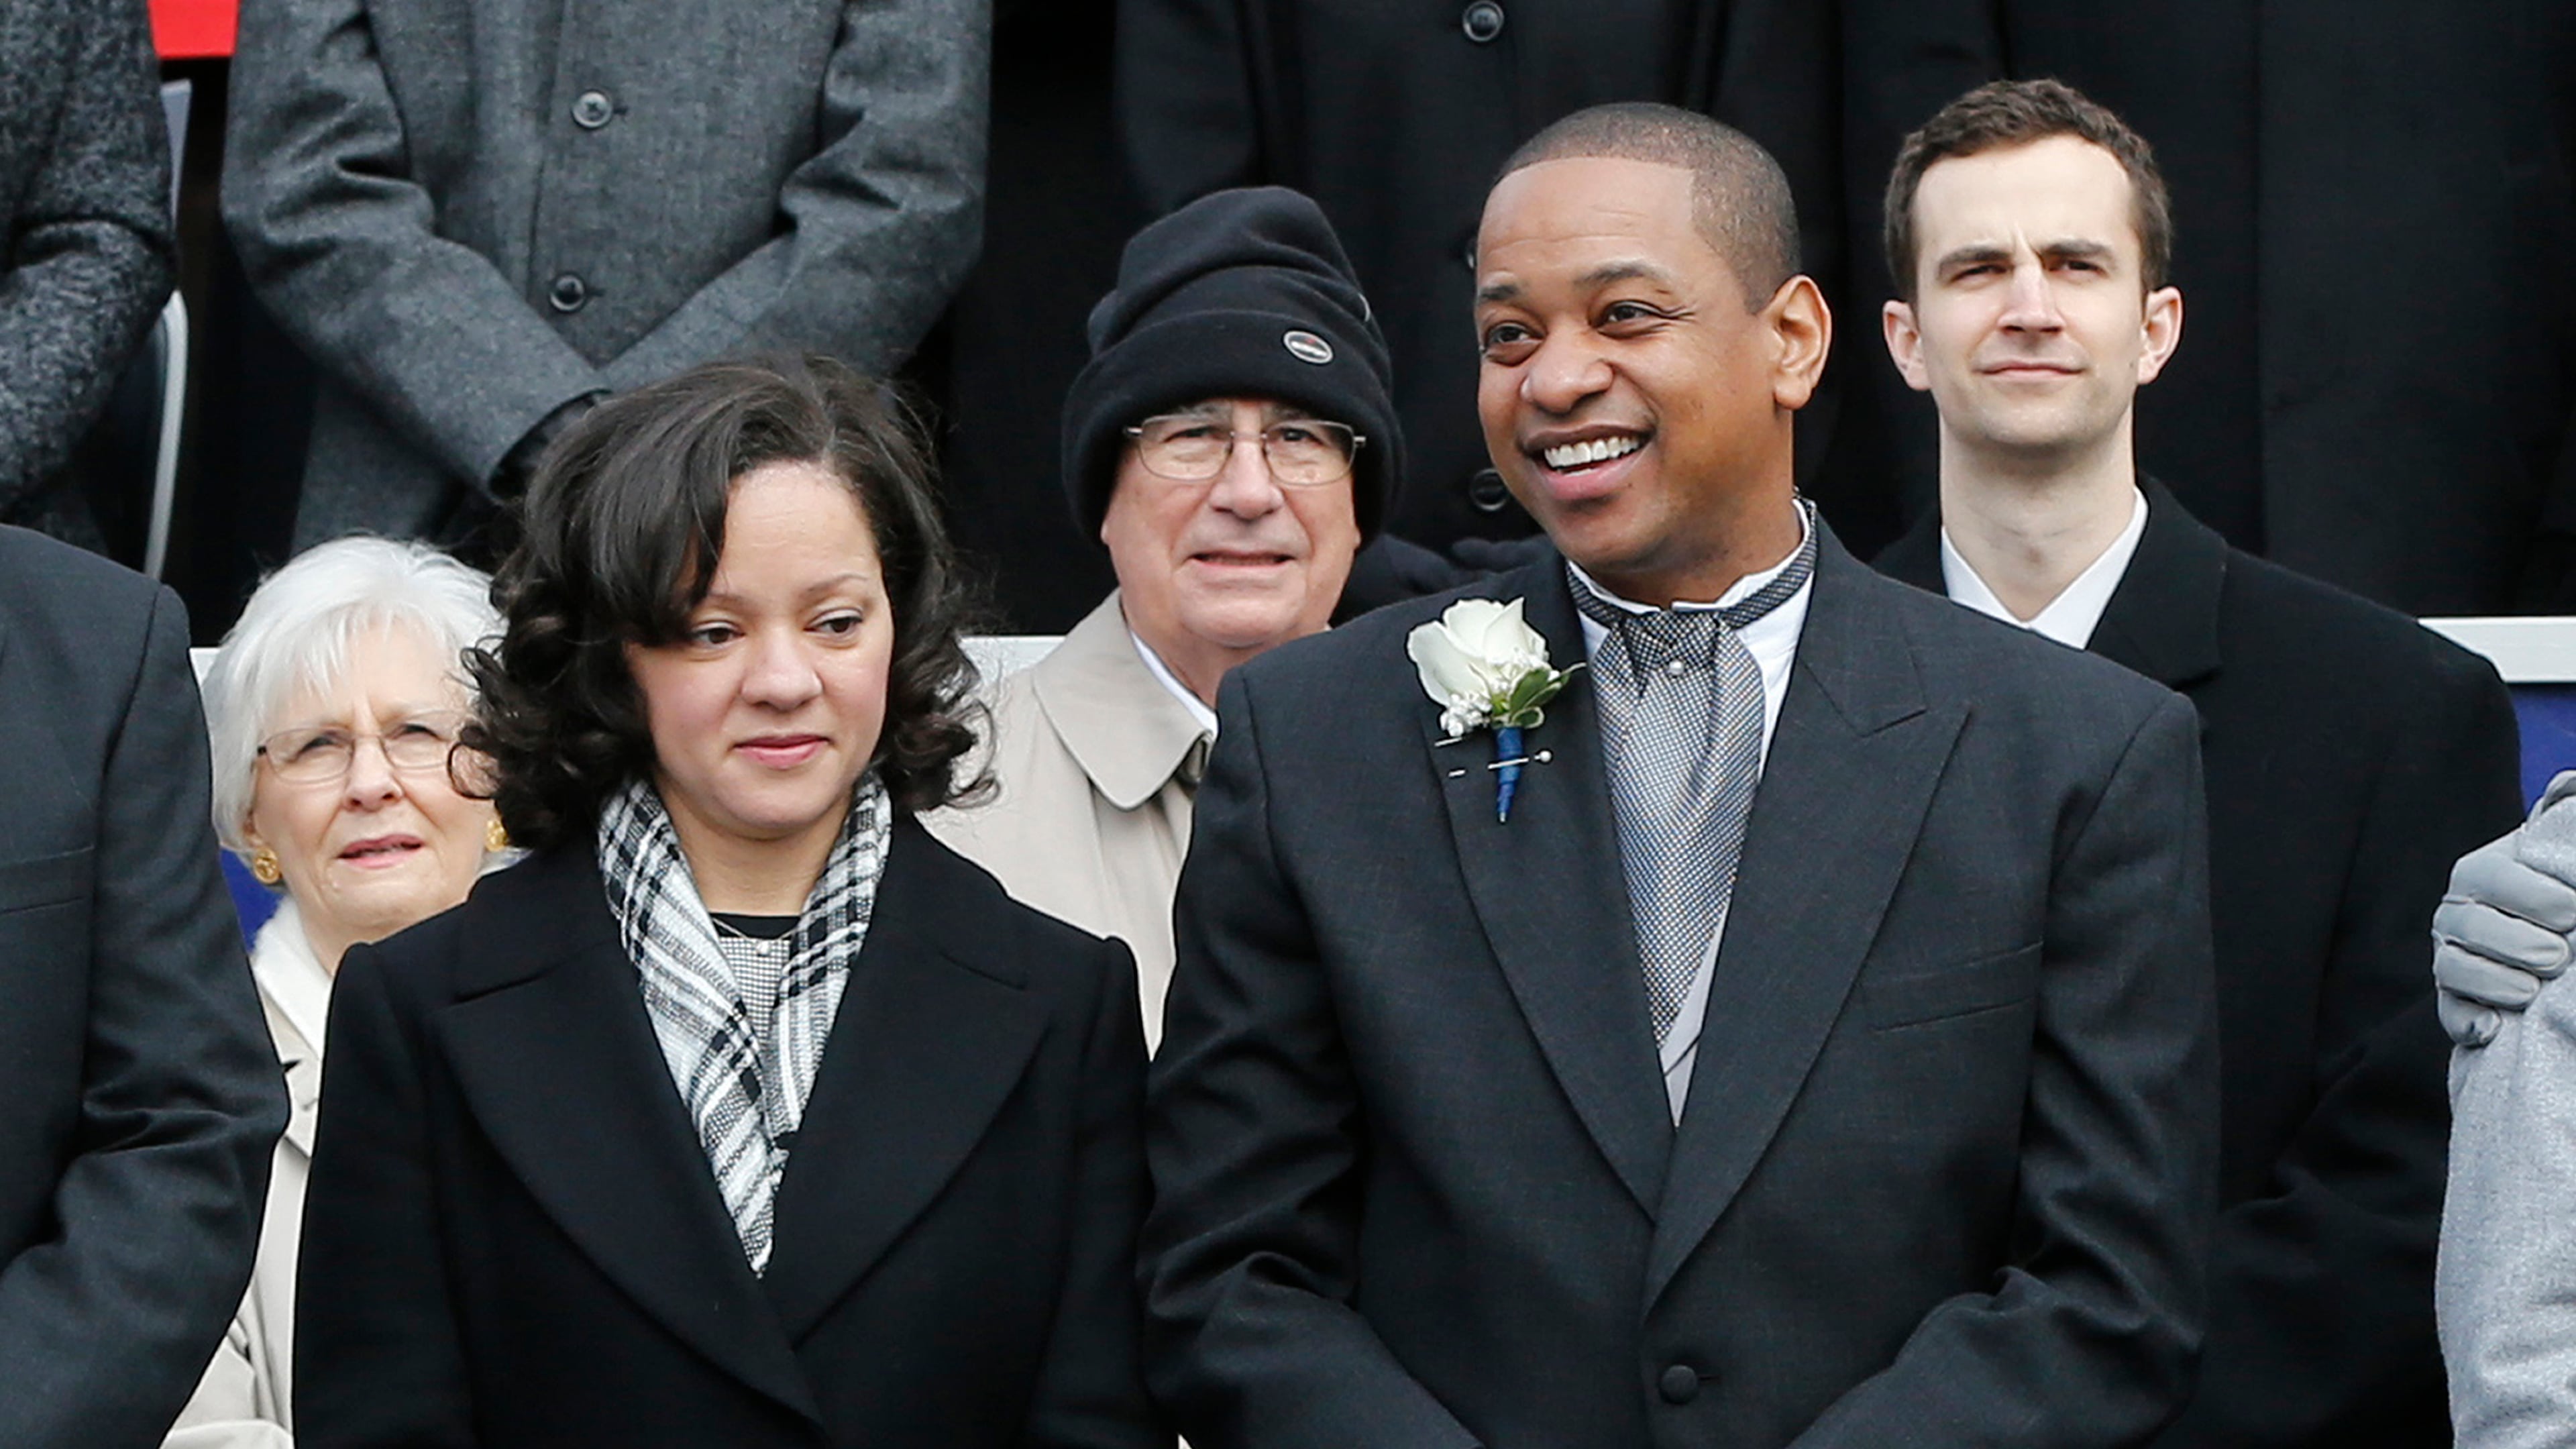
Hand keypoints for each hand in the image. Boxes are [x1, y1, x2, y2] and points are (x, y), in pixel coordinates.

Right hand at [2434, 828, 2575, 1045]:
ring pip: (2455, 969)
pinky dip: (2468, 1021)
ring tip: (2533, 992)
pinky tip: (2494, 1028)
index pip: (2494, 878)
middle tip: (2560, 957)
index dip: (2536, 898)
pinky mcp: (2454, 1000)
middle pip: (2471, 926)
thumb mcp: (2560, 855)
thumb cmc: (2562, 894)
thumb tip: (2568, 784)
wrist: (2549, 936)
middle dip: (2520, 945)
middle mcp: (2456, 913)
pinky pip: (2450, 1013)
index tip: (2574, 911)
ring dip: (2497, 984)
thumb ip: (2563, 819)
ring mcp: (2450, 957)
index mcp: (2480, 873)